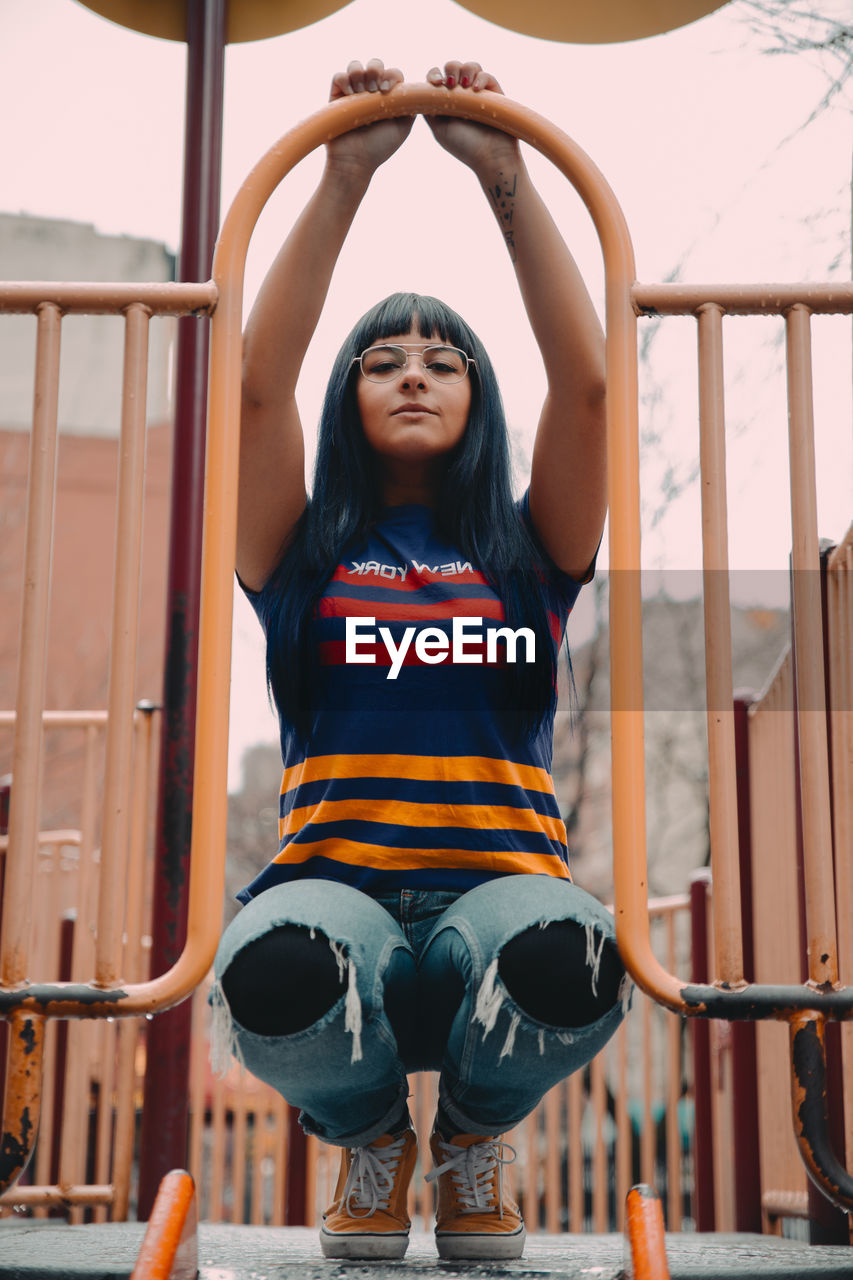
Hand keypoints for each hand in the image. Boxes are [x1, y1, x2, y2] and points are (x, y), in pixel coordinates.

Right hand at [326, 59, 412, 174]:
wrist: (355, 161)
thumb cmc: (379, 147)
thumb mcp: (403, 127)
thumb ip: (411, 106)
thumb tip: (416, 90)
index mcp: (386, 97)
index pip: (392, 73)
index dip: (391, 75)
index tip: (387, 90)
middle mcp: (369, 92)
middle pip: (375, 64)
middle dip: (376, 71)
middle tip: (374, 90)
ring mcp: (352, 93)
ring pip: (356, 66)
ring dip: (360, 73)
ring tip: (361, 91)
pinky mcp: (335, 97)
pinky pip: (339, 76)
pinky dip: (345, 80)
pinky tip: (350, 94)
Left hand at [425, 61, 518, 174]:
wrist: (490, 157)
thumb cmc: (464, 146)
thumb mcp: (439, 129)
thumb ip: (429, 110)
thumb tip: (421, 92)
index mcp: (448, 100)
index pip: (438, 77)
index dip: (434, 74)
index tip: (436, 83)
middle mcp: (464, 94)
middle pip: (454, 66)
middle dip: (451, 69)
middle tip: (451, 83)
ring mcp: (480, 92)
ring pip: (471, 66)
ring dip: (466, 70)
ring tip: (464, 85)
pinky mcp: (496, 93)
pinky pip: (488, 76)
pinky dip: (481, 78)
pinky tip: (476, 90)